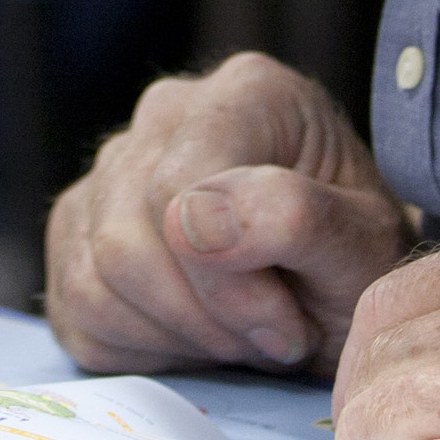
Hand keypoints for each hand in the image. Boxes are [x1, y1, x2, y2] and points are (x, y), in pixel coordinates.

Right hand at [42, 51, 410, 375]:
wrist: (341, 287)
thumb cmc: (357, 260)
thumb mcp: (363, 247)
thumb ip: (294, 217)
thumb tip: (194, 220)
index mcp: (247, 92)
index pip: (178, 190)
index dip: (227, 285)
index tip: (290, 326)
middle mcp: (165, 111)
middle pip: (125, 241)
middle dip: (204, 318)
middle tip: (270, 338)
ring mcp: (111, 166)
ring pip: (92, 279)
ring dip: (175, 336)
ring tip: (240, 334)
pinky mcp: (78, 225)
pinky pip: (75, 306)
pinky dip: (140, 347)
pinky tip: (198, 334)